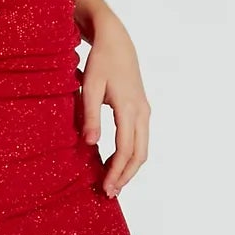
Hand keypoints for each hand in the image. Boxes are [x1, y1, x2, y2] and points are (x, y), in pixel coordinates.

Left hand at [79, 13, 149, 197]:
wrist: (116, 40)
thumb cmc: (101, 61)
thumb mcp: (90, 86)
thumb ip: (90, 115)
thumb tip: (90, 144)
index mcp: (129, 108)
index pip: (125, 149)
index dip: (116, 172)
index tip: (105, 188)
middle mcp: (142, 112)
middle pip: (139, 154)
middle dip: (126, 176)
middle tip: (110, 193)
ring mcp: (144, 111)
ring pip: (142, 149)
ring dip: (129, 168)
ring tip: (113, 183)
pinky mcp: (141, 110)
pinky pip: (139, 139)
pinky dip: (130, 156)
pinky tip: (115, 163)